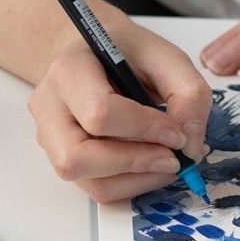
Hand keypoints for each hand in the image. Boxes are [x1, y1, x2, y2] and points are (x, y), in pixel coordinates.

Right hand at [28, 12, 211, 202]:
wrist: (95, 52)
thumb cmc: (127, 52)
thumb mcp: (166, 57)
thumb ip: (189, 94)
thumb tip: (190, 146)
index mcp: (69, 68)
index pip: (98, 112)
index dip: (144, 129)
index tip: (178, 134)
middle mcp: (49, 105)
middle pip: (76, 156)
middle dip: (134, 163)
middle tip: (174, 159)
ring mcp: (49, 136)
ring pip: (84, 179)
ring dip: (135, 179)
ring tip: (167, 162)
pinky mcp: (62, 158)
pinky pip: (94, 188)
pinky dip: (131, 185)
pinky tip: (151, 166)